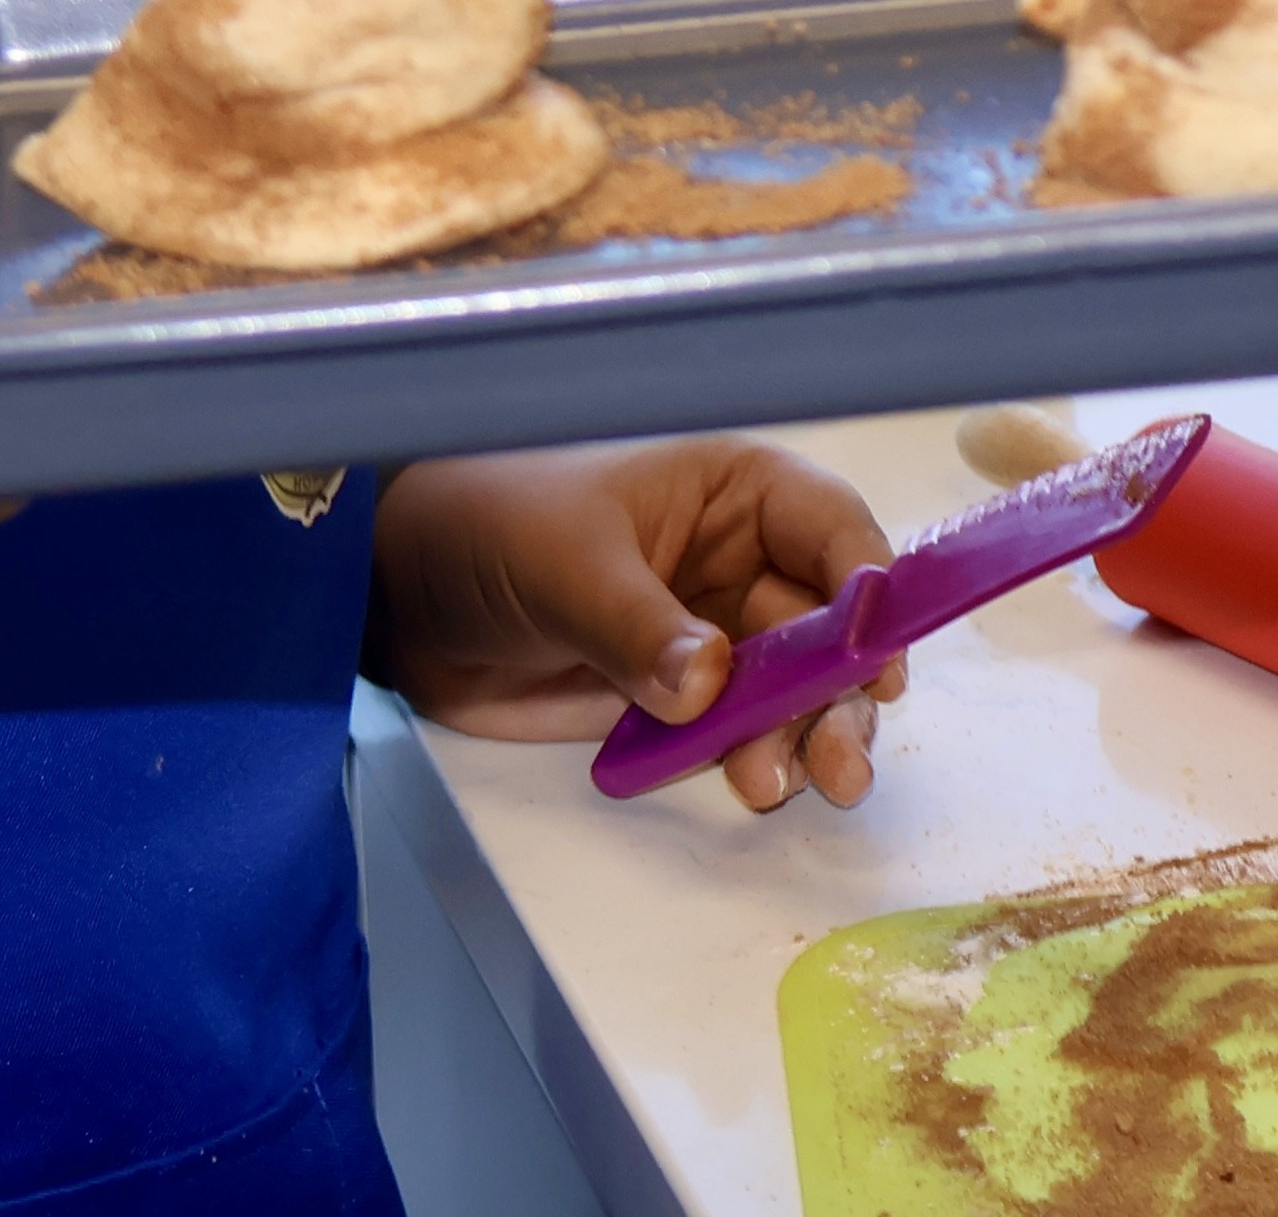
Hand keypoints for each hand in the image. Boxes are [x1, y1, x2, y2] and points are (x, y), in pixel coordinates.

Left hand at [370, 440, 900, 814]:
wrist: (405, 599)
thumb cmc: (489, 530)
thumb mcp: (566, 564)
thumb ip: (639, 625)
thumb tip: (710, 683)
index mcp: (733, 493)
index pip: (832, 529)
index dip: (868, 590)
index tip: (872, 659)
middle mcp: (740, 562)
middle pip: (828, 628)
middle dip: (842, 692)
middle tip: (839, 758)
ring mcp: (713, 636)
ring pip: (796, 691)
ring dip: (805, 737)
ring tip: (781, 782)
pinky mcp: (678, 701)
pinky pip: (739, 732)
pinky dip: (753, 759)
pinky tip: (751, 785)